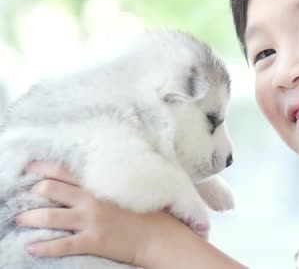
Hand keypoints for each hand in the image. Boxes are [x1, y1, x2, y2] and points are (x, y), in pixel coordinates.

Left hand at [15, 161, 246, 268]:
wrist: (161, 236)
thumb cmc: (151, 211)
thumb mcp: (133, 188)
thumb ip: (114, 180)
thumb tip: (100, 174)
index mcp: (102, 185)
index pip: (66, 171)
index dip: (44, 168)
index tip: (30, 167)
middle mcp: (92, 200)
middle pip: (52, 189)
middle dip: (34, 191)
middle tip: (23, 193)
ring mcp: (91, 221)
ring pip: (51, 216)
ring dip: (30, 217)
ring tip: (20, 219)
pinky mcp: (93, 241)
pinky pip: (62, 245)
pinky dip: (43, 247)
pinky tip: (31, 248)